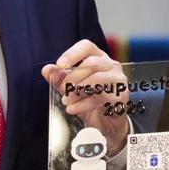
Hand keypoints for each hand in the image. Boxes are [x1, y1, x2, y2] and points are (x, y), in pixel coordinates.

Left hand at [42, 40, 129, 155]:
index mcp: (99, 58)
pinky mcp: (121, 96)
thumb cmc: (90, 100)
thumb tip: (47, 70)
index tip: (59, 66)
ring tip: (66, 101)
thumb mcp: (71, 88)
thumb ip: (59, 78)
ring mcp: (119, 80)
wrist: (106, 122)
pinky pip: (101, 97)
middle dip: (72, 77)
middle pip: (91, 63)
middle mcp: (112, 65)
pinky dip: (82, 105)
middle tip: (61, 90)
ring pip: (97, 79)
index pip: (87, 46)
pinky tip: (72, 109)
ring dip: (77, 91)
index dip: (72, 54)